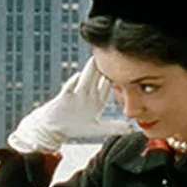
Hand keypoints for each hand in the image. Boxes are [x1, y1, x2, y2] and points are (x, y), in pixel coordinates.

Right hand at [8, 59, 129, 153]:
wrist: (55, 127)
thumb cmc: (75, 128)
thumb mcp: (97, 130)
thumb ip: (113, 128)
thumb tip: (132, 128)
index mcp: (97, 102)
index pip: (107, 88)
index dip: (115, 80)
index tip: (124, 70)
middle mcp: (87, 95)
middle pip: (96, 80)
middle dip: (102, 69)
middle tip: (110, 57)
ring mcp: (76, 95)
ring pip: (85, 81)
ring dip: (89, 71)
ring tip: (94, 60)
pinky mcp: (64, 97)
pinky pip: (69, 88)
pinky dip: (73, 83)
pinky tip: (78, 76)